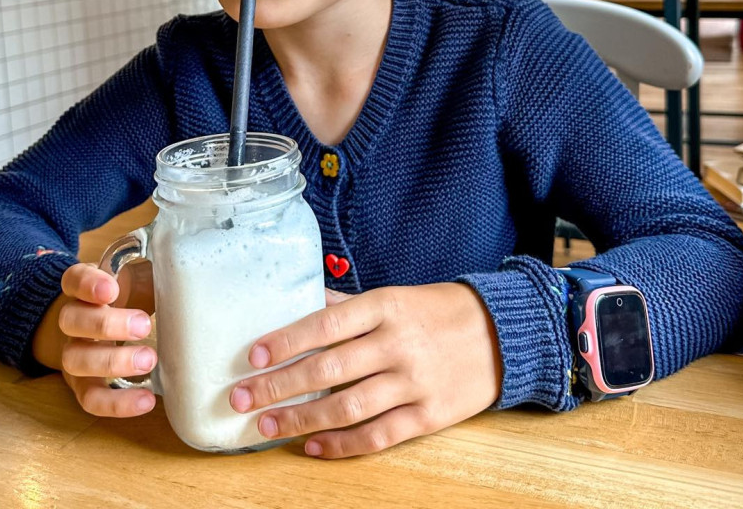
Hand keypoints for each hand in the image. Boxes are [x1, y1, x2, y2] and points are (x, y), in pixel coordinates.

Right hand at [32, 260, 157, 417]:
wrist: (101, 326)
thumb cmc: (130, 296)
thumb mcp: (138, 276)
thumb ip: (155, 266)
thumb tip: (185, 260)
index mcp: (84, 288)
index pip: (74, 280)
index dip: (88, 284)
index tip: (111, 289)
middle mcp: (72, 320)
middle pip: (72, 320)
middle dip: (107, 324)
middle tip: (143, 325)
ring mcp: (73, 353)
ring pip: (76, 360)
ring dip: (112, 362)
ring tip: (149, 361)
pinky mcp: (82, 385)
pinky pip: (89, 399)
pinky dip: (116, 403)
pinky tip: (146, 400)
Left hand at [229, 282, 501, 458]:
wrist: (501, 334)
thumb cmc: (437, 311)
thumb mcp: (394, 296)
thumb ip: (348, 305)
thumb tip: (299, 305)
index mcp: (385, 306)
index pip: (325, 323)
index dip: (286, 341)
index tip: (253, 356)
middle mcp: (397, 343)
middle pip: (328, 368)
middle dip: (279, 385)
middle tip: (242, 398)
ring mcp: (414, 382)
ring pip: (348, 406)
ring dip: (301, 418)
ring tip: (266, 426)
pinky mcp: (429, 415)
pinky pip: (378, 435)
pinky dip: (342, 444)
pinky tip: (311, 445)